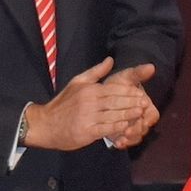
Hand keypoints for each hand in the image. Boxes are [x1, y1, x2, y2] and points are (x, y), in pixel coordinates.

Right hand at [22, 57, 152, 151]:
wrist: (45, 124)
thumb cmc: (63, 104)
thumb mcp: (77, 82)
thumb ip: (95, 72)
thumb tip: (110, 59)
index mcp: (89, 89)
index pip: (113, 89)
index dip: (128, 91)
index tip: (141, 93)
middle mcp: (89, 102)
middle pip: (115, 101)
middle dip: (132, 102)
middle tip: (145, 103)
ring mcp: (88, 117)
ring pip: (112, 114)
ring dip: (128, 114)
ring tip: (141, 114)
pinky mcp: (86, 131)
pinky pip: (104, 128)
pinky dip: (116, 127)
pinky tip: (126, 126)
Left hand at [102, 62, 159, 148]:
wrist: (104, 93)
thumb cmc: (118, 84)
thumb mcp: (126, 77)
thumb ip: (138, 73)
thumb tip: (151, 66)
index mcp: (146, 106)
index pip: (152, 114)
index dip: (148, 117)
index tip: (141, 115)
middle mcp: (141, 118)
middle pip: (144, 128)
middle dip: (137, 130)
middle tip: (128, 130)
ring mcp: (132, 127)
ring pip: (136, 136)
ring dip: (130, 138)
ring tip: (122, 139)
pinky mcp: (123, 134)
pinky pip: (126, 141)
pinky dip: (123, 143)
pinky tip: (117, 143)